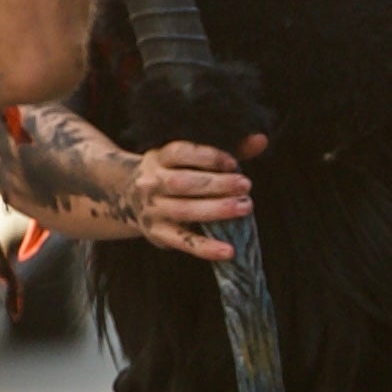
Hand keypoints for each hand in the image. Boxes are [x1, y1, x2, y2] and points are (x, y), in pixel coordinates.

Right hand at [128, 137, 259, 260]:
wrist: (129, 197)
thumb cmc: (175, 173)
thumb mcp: (191, 159)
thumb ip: (228, 151)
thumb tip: (262, 140)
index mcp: (158, 157)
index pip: (180, 153)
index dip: (208, 157)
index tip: (233, 163)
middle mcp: (151, 182)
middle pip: (184, 182)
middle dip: (217, 184)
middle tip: (246, 185)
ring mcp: (152, 209)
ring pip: (184, 211)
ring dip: (216, 210)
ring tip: (244, 207)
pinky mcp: (157, 234)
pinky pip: (183, 242)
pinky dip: (206, 249)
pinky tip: (228, 251)